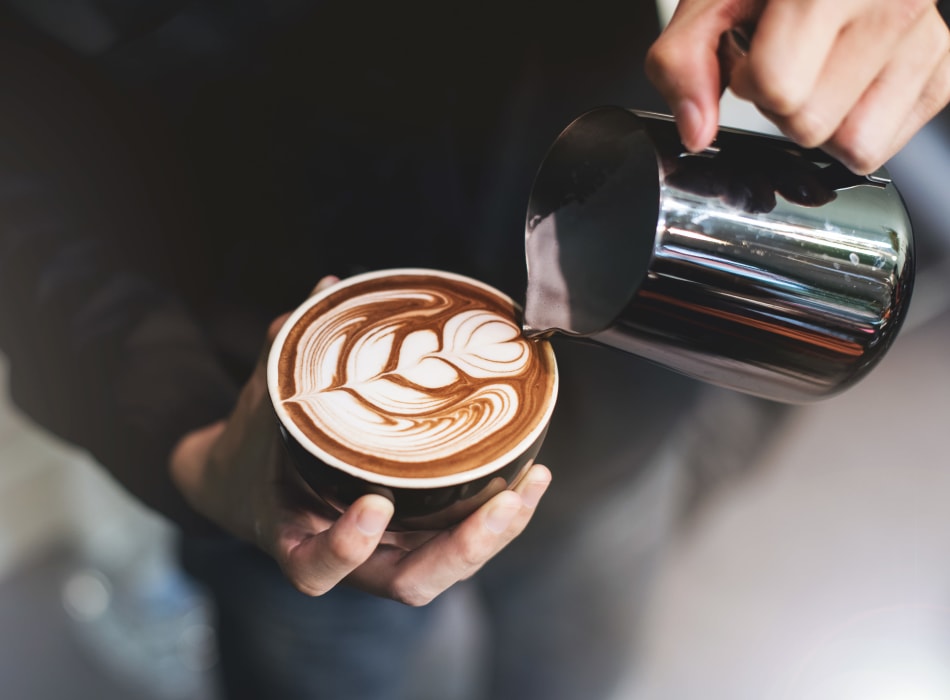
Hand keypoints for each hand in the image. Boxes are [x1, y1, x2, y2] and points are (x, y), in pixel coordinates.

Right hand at [170, 275, 551, 604]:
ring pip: (444, 568)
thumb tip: (329, 286)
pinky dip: (497, 518)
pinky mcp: (413, 536)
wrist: (247, 480)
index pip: (315, 569)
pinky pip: (458, 540)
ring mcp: (386, 551)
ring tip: (531, 483)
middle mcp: (348, 558)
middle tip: (502, 503)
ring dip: (494, 535)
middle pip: (408, 583)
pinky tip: (530, 477)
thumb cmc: (252, 445)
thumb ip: (287, 349)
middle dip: (462, 549)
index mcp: (294, 537)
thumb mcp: (261, 399)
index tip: (373, 504)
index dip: (345, 548)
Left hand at [646, 0, 949, 172]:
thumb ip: (683, 63)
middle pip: (811, 125)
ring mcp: (925, 38)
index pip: (778, 88)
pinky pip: (885, 143)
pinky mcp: (943, 69)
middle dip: (782, 105)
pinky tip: (846, 80)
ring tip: (817, 69)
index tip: (752, 54)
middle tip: (787, 59)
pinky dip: (855, 124)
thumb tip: (696, 132)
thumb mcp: (711, 1)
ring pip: (853, 145)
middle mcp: (893, 3)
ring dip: (821, 120)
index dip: (749, 81)